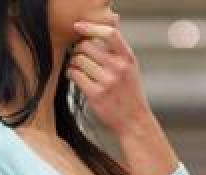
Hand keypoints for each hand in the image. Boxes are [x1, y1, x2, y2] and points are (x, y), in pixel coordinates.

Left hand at [68, 17, 152, 134]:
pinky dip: (71, 73)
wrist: (135, 121)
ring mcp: (108, 81)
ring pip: (78, 60)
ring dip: (73, 63)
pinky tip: (74, 76)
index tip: (79, 27)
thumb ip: (119, 49)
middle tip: (78, 55)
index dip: (91, 27)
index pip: (110, 34)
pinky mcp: (96, 94)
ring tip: (76, 67)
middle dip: (78, 49)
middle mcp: (119, 68)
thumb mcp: (131, 68)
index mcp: (128, 58)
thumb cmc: (130, 93)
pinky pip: (75, 75)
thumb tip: (112, 22)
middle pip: (87, 46)